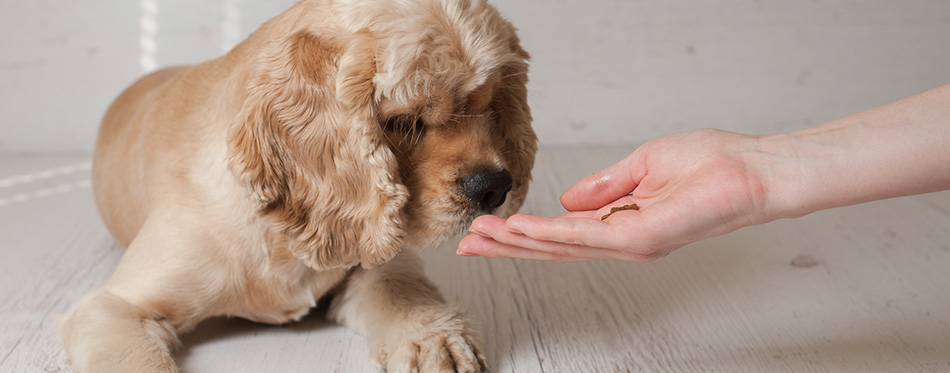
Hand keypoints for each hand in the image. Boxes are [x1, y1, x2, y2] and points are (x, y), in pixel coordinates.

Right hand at [458, 129, 779, 261]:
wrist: (752, 170)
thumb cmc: (711, 164)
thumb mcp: (644, 166)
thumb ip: (605, 186)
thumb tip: (567, 200)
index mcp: (620, 222)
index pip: (561, 233)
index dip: (522, 233)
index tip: (488, 227)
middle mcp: (622, 239)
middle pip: (554, 248)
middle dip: (508, 246)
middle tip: (469, 242)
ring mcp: (630, 242)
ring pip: (562, 247)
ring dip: (519, 241)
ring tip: (482, 234)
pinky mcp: (641, 237)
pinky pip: (586, 237)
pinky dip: (550, 233)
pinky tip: (521, 229)